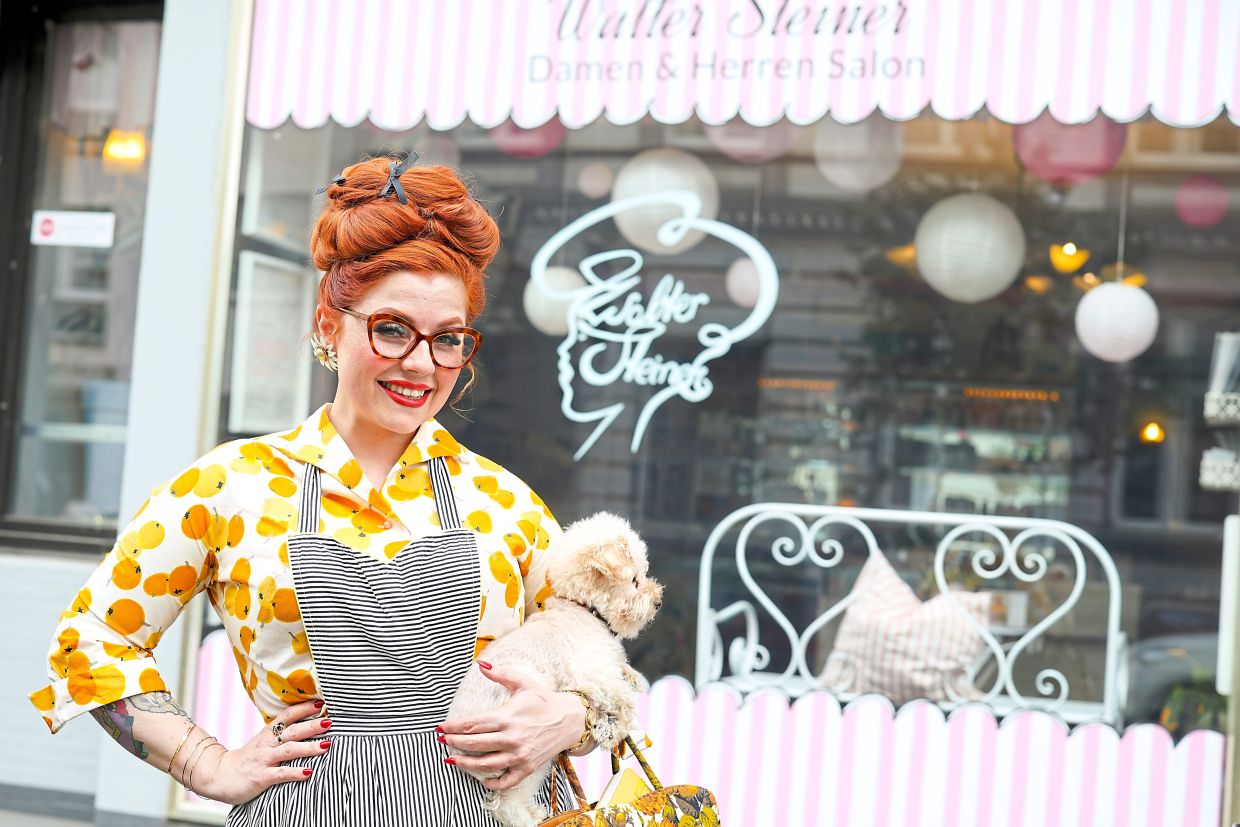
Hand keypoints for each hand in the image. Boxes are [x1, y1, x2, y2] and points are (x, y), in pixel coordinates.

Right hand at [196, 699, 331, 804]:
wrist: (218, 776)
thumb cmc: (247, 759)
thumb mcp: (263, 742)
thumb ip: (281, 735)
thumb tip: (308, 726)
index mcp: (268, 733)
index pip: (288, 715)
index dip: (304, 708)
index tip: (322, 702)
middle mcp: (267, 744)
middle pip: (292, 731)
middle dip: (312, 725)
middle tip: (330, 721)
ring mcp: (264, 760)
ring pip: (289, 750)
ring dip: (309, 747)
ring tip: (327, 746)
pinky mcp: (261, 777)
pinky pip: (280, 774)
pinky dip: (295, 773)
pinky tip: (309, 772)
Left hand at [439, 663, 586, 791]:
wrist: (570, 720)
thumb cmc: (544, 700)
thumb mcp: (523, 683)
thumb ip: (501, 674)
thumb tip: (481, 664)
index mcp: (508, 716)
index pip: (473, 724)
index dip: (453, 727)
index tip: (441, 727)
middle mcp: (512, 738)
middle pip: (474, 744)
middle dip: (454, 743)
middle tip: (441, 741)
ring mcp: (519, 755)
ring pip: (485, 764)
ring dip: (465, 763)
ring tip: (451, 759)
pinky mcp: (527, 767)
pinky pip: (505, 781)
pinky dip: (491, 782)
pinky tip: (480, 777)